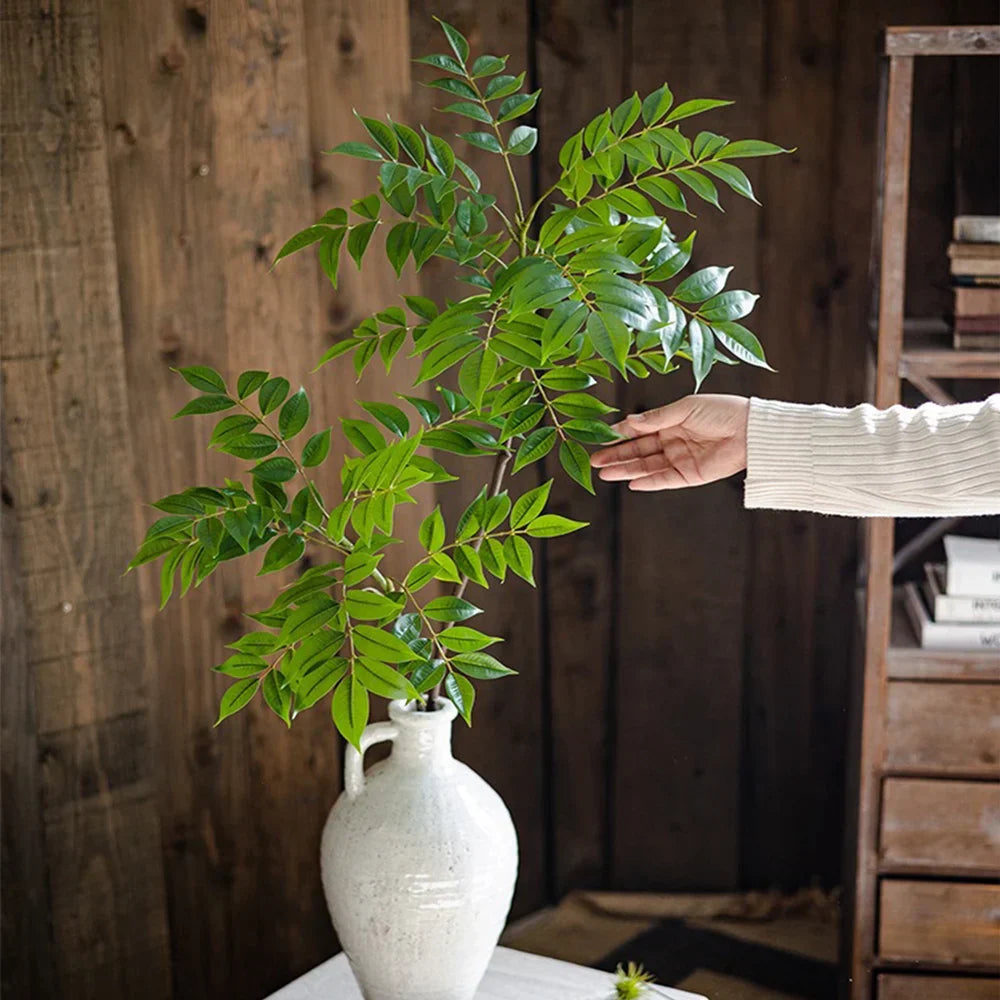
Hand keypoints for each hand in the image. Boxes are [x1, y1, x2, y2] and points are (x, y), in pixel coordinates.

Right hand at [590, 394, 749, 490]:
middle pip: (639, 451)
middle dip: (616, 456)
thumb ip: (656, 417)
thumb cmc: (722, 411)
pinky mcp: (691, 475)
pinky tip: (631, 483)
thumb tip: (629, 421)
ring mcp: (681, 459)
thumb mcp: (685, 408)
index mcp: (671, 422)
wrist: (751, 430)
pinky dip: (649, 482)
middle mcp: (673, 441)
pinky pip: (665, 480)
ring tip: (605, 473)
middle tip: (595, 461)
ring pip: (647, 466)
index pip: (639, 430)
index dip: (620, 435)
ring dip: (626, 470)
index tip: (600, 438)